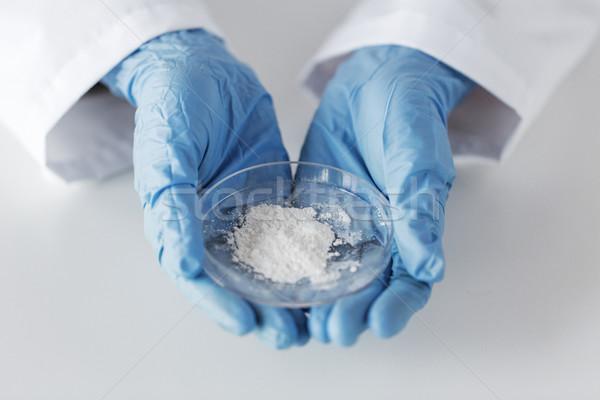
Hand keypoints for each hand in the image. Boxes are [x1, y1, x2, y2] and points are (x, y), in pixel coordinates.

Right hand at [101, 29, 307, 348]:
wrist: (203, 67)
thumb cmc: (174, 104)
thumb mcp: (166, 151)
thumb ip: (172, 204)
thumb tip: (183, 262)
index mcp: (179, 221)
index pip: (198, 276)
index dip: (220, 305)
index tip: (248, 325)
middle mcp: (212, 224)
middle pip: (236, 280)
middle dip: (261, 310)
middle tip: (292, 334)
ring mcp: (243, 211)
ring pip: (266, 262)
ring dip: (287, 291)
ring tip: (314, 315)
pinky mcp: (269, 194)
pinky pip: (289, 229)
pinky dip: (304, 252)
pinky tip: (327, 268)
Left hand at [299, 45, 474, 344]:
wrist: (375, 82)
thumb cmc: (409, 116)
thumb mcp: (418, 159)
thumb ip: (420, 211)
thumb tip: (429, 265)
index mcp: (410, 230)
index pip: (408, 281)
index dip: (397, 307)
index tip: (380, 324)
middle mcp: (375, 236)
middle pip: (365, 288)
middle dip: (351, 313)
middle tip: (333, 331)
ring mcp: (341, 225)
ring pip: (329, 274)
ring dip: (318, 300)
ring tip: (301, 320)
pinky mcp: (310, 209)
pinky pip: (297, 243)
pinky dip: (288, 265)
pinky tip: (272, 280)